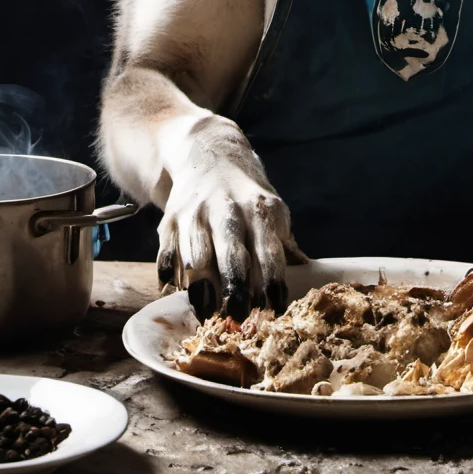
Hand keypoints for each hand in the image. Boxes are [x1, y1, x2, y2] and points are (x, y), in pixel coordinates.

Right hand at [155, 124, 305, 319]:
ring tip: (208, 313)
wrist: (208, 157)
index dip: (271, 281)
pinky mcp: (170, 221)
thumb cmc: (247, 197)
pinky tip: (176, 290)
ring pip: (196, 257)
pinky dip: (169, 274)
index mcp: (258, 209)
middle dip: (236, 287)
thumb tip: (305, 269)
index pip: (268, 250)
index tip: (274, 307)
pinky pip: (167, 253)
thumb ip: (283, 241)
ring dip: (202, 288)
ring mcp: (195, 215)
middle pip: (231, 255)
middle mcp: (226, 210)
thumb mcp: (272, 210)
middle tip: (240, 316)